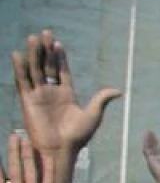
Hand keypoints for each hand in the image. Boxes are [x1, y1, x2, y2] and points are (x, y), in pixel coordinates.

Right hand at [11, 30, 120, 182]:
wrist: (61, 149)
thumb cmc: (78, 136)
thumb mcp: (93, 115)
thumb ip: (102, 100)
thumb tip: (119, 91)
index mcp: (66, 94)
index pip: (61, 70)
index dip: (59, 57)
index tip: (58, 43)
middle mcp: (51, 92)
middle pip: (47, 66)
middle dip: (46, 50)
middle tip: (45, 33)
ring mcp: (39, 95)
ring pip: (35, 70)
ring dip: (33, 54)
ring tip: (33, 37)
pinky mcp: (28, 101)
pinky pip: (23, 82)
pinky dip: (20, 68)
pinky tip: (18, 55)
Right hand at [142, 131, 159, 182]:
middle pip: (157, 150)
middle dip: (156, 142)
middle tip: (154, 134)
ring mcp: (155, 161)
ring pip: (151, 148)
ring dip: (150, 140)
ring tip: (150, 131)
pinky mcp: (151, 160)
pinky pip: (147, 149)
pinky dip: (147, 142)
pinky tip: (147, 135)